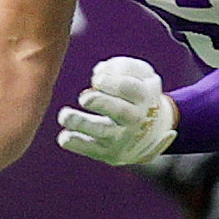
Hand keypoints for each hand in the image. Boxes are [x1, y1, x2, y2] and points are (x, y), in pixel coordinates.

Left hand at [57, 56, 177, 165]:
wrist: (153, 133)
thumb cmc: (139, 96)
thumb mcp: (142, 76)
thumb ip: (124, 67)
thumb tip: (99, 72)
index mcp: (143, 95)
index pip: (131, 89)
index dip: (113, 83)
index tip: (96, 80)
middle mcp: (135, 118)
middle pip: (120, 111)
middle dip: (101, 103)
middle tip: (84, 98)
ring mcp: (122, 137)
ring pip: (103, 131)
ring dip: (82, 123)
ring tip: (65, 116)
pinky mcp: (108, 152)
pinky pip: (91, 149)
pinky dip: (77, 144)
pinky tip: (65, 136)